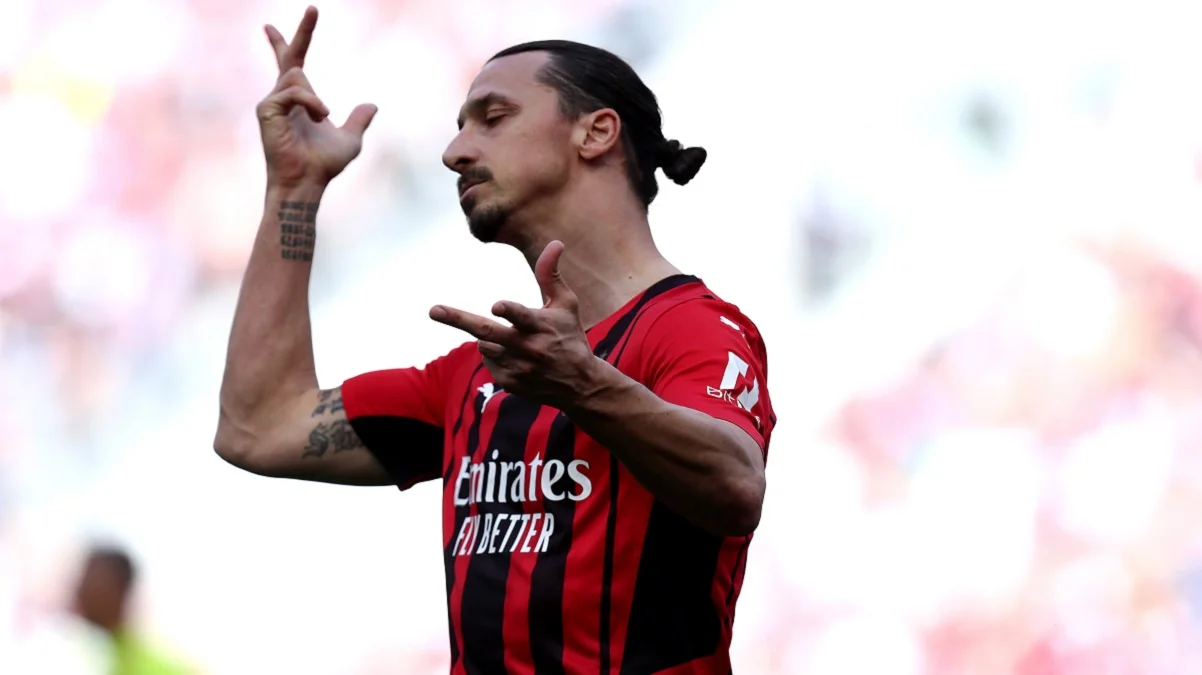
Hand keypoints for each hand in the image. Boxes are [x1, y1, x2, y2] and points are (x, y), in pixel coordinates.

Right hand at [256, 6, 376, 187]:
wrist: (308, 182)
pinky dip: (310, 102)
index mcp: (300, 99)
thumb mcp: (350, 140)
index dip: (299, 38)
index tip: (305, 16)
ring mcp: (272, 102)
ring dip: (315, 97)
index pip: (296, 61)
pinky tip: (316, 118)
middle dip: (302, 33)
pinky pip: (293, 91)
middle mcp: (283, 96)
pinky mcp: (266, 110)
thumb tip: (372, 106)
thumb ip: (358, 121)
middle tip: (314, 9)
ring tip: (320, 119)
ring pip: (297, 75)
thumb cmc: (323, 165)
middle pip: (290, 56)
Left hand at [429, 241, 602, 409]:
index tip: (496, 306)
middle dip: (458, 320)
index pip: (522, 317)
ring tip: (512, 339)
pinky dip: (494, 352)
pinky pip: (488, 360)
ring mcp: (517, 368)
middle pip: (487, 332)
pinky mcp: (510, 382)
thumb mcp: (567, 305)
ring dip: (489, 336)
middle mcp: (528, 348)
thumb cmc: (571, 337)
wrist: (580, 385)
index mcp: (542, 327)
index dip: (508, 311)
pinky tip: (515, 355)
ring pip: (485, 344)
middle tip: (434, 310)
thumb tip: (555, 242)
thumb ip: (551, 275)